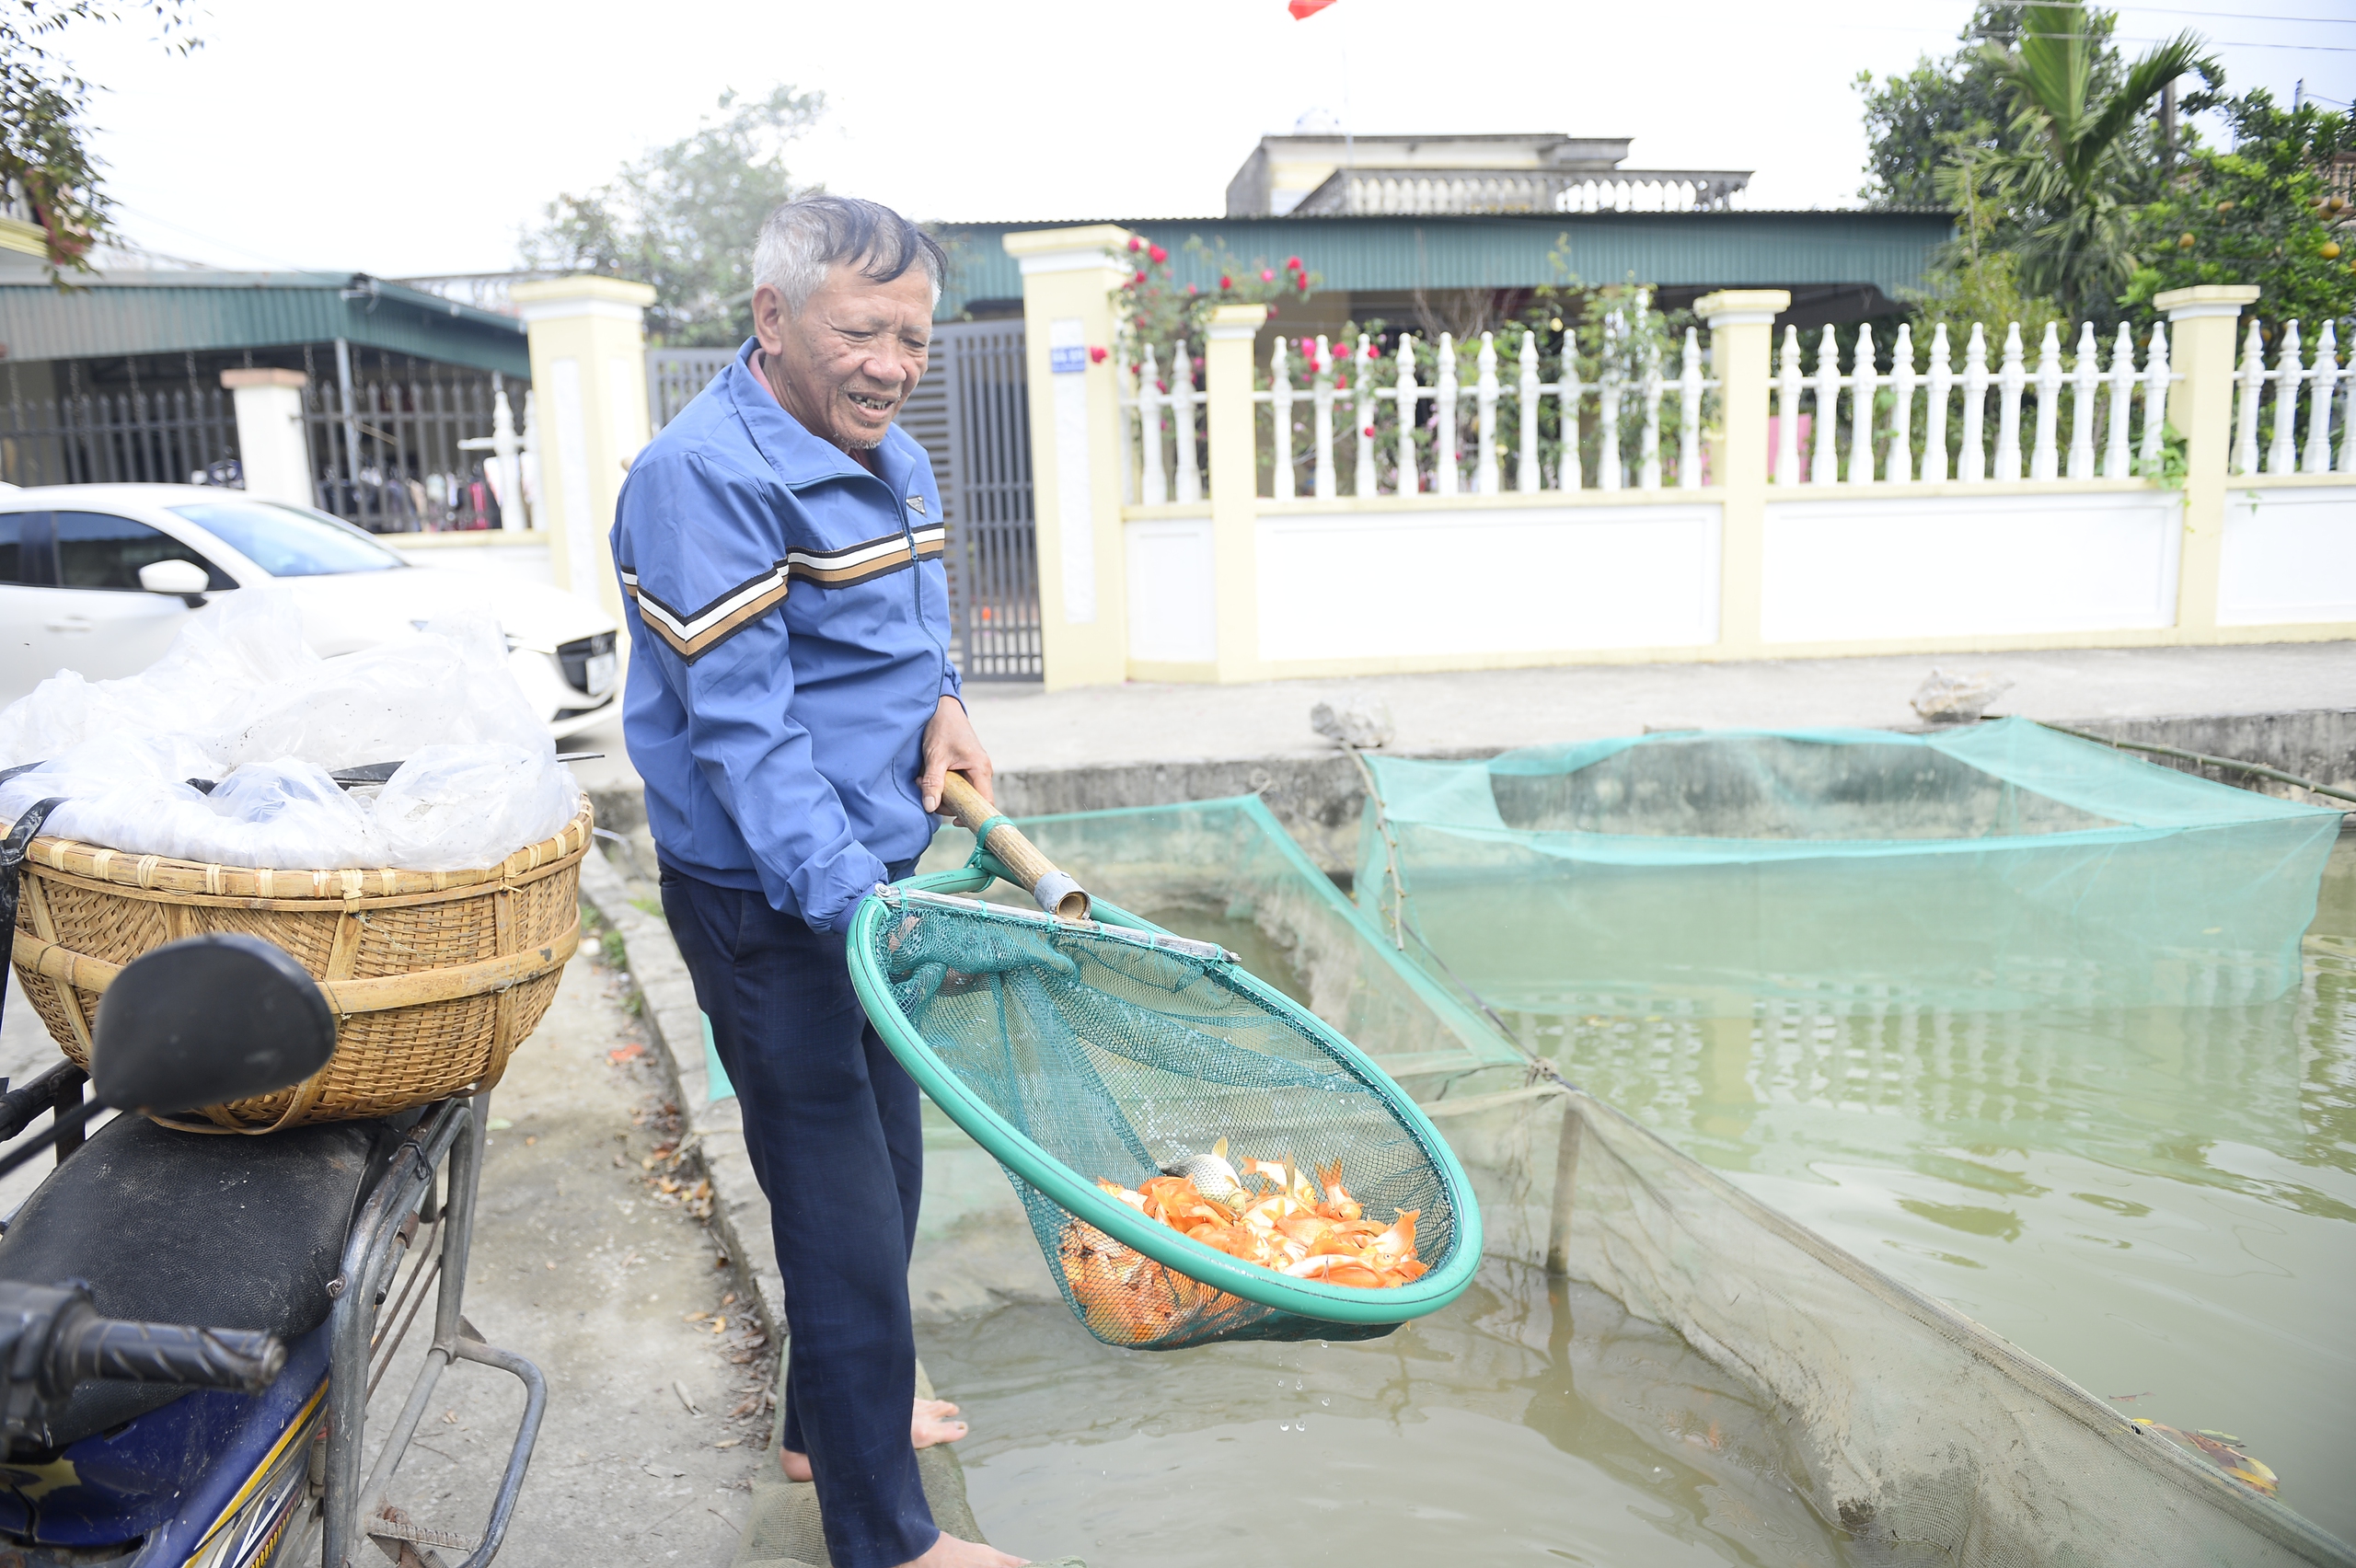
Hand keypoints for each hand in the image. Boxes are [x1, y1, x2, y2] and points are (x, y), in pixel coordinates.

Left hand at [919, 696, 991, 813]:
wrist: (942, 708)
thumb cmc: (942, 728)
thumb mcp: (934, 756)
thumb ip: (933, 783)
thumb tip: (929, 808)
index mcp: (980, 769)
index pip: (986, 803)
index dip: (974, 816)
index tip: (955, 822)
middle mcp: (981, 771)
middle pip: (970, 801)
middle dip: (946, 801)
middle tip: (925, 789)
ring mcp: (974, 769)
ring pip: (961, 793)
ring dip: (941, 791)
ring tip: (923, 778)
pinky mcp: (966, 767)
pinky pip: (957, 784)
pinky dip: (942, 783)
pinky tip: (929, 774)